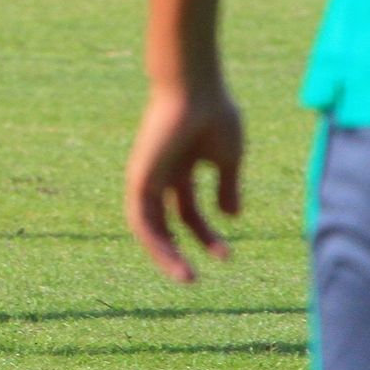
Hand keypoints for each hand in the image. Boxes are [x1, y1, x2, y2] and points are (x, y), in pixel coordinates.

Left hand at [124, 82, 243, 282]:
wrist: (195, 90)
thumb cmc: (214, 113)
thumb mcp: (228, 158)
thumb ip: (228, 186)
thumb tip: (231, 217)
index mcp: (181, 168)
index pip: (188, 212)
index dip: (206, 236)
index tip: (227, 257)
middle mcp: (160, 174)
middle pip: (166, 221)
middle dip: (179, 250)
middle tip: (192, 279)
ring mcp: (146, 175)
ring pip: (148, 225)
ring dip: (163, 253)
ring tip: (185, 278)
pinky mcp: (138, 176)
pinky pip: (140, 217)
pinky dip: (152, 239)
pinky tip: (169, 256)